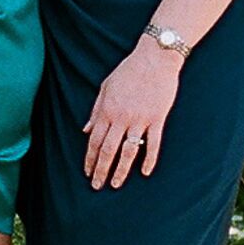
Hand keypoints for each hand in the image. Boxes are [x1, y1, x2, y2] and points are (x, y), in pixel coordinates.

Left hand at [82, 39, 182, 188]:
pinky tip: (145, 172)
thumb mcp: (105, 88)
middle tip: (97, 186)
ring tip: (115, 184)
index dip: (89, 159)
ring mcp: (140, 119)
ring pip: (128, 151)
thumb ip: (95, 111)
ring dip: (121, 170)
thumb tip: (85, 130)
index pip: (94, 141)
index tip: (87, 173)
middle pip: (108, 150)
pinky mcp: (157, 119)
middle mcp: (121, 118)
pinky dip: (149, 159)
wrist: (155, 58)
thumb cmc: (128, 71)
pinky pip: (153, 143)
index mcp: (106, 110)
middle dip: (100, 170)